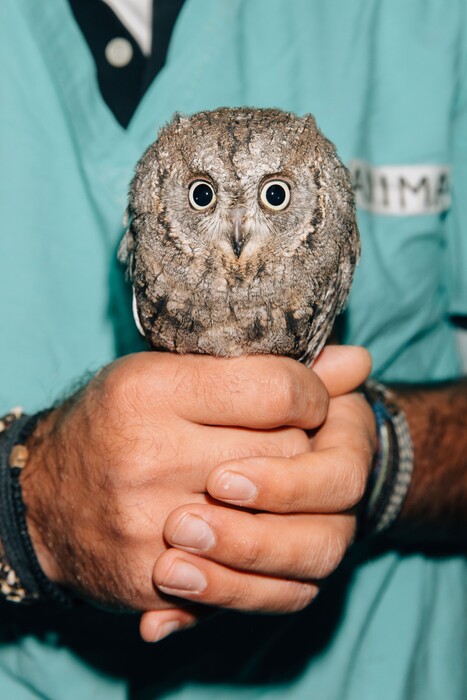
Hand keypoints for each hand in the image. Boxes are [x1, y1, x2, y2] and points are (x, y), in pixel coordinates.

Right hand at [140, 347, 374, 641]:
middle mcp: (145, 456)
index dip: (310, 394)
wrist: (43, 496)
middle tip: (289, 440)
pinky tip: (270, 536)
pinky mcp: (151, 578)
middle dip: (303, 446)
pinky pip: (251, 582)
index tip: (304, 399)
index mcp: (148, 391)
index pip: (276, 390)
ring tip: (274, 487)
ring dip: (294, 505)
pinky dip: (276, 561)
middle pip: (285, 455)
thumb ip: (265, 369)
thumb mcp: (171, 373)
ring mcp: (148, 525)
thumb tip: (359, 360)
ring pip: (279, 521)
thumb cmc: (116, 420)